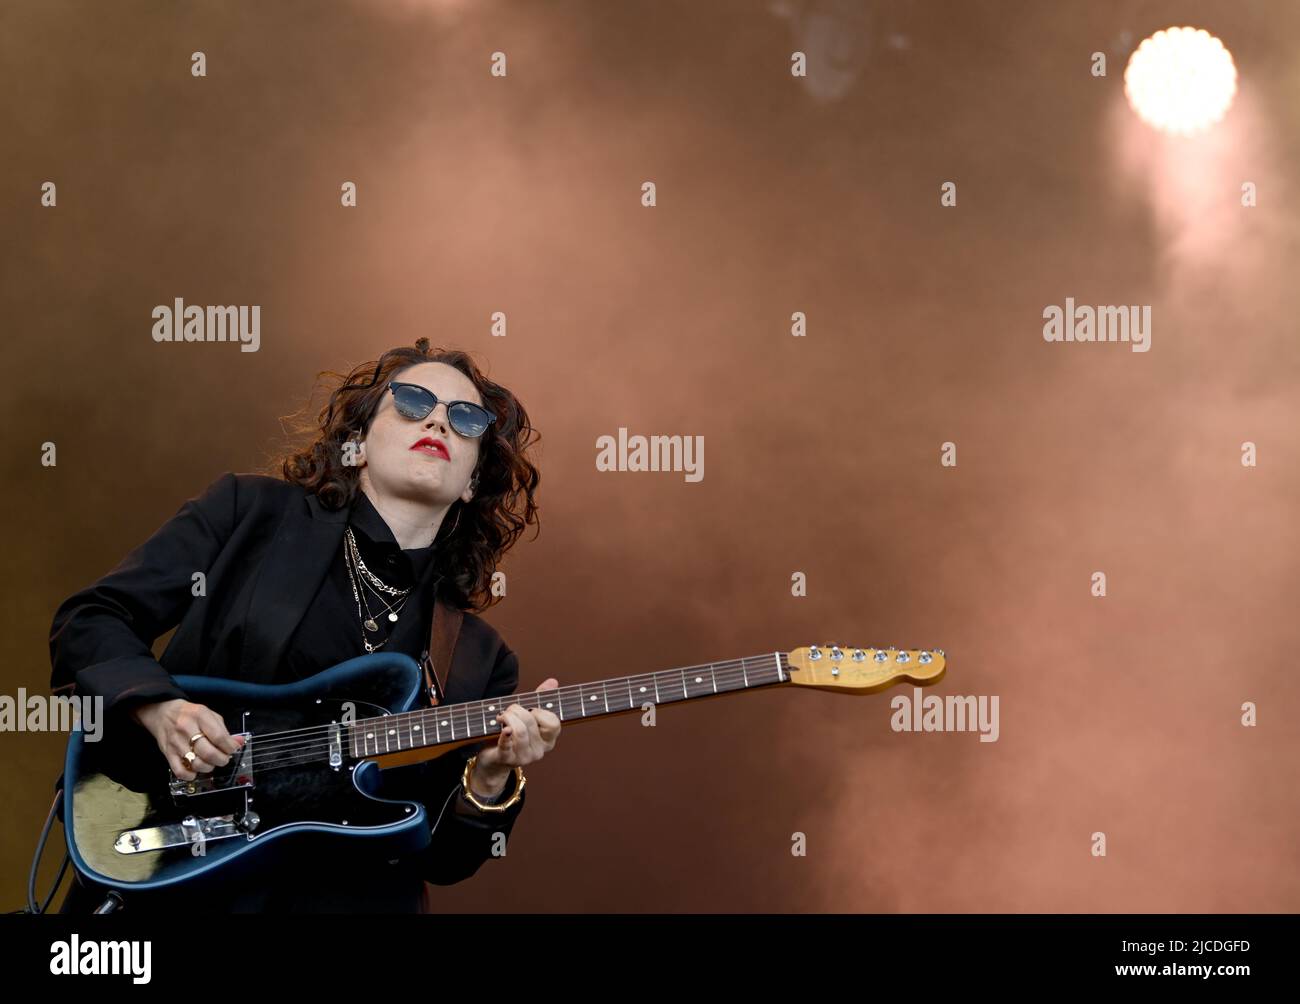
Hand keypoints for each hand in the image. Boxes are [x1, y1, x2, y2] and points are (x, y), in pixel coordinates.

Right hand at [128, 699, 244, 780]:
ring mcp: (176, 743)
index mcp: (200, 716)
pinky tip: (196, 770)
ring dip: (209, 767)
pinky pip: (180, 771)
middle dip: (222, 759)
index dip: (230, 747)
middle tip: (224, 759)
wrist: (162, 713)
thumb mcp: (209, 715)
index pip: (219, 736)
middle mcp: (187, 729)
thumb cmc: (190, 714)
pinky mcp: (167, 754)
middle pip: (208, 752)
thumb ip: (224, 729)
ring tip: (212, 763)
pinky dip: (191, 775)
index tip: (234, 749)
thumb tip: (239, 743)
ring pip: (196, 764)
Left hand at [473, 678, 561, 785]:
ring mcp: (524, 757)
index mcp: (548, 740)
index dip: (540, 712)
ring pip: (519, 731)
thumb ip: (541, 699)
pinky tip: (503, 729)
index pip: (553, 723)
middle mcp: (539, 751)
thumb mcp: (528, 715)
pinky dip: (504, 735)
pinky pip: (506, 745)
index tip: (530, 709)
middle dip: (516, 709)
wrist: (494, 757)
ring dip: (507, 717)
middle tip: (508, 710)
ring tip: (501, 716)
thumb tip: (553, 682)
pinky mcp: (507, 759)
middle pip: (531, 722)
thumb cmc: (514, 733)